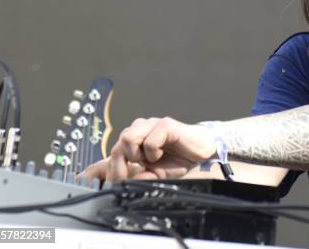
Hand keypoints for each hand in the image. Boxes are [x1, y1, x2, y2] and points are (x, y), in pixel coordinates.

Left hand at [81, 117, 216, 181]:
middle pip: (117, 144)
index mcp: (134, 140)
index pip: (112, 151)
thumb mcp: (152, 174)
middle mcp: (140, 129)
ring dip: (137, 155)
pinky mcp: (165, 125)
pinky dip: (154, 153)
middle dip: (122, 165)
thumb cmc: (178, 159)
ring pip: (128, 138)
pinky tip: (161, 155)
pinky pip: (150, 141)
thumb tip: (113, 183)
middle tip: (133, 175)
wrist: (201, 152)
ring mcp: (152, 124)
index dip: (107, 169)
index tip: (112, 183)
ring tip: (149, 160)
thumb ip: (134, 176)